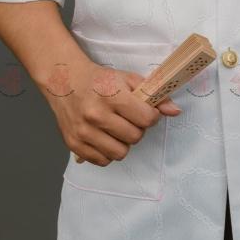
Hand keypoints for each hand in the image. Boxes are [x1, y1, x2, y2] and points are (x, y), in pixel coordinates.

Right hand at [42, 58, 181, 165]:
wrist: (64, 81)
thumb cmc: (99, 80)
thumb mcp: (127, 79)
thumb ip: (153, 94)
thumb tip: (175, 111)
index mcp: (112, 96)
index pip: (146, 119)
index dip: (151, 116)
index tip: (146, 111)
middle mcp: (96, 116)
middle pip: (135, 137)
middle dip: (137, 129)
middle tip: (129, 119)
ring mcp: (84, 132)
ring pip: (120, 153)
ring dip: (123, 143)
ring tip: (117, 129)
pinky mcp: (74, 145)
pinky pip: (103, 161)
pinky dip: (107, 152)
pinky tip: (104, 137)